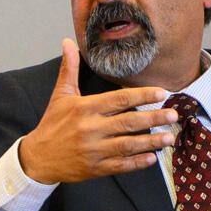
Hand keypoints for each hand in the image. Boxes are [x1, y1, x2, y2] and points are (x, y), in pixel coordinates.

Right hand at [15, 40, 177, 184]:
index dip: (142, 96)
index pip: (119, 100)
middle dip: (153, 118)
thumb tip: (67, 42)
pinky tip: (152, 158)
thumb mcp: (60, 95)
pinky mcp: (94, 168)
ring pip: (127, 145)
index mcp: (85, 108)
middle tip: (174, 115)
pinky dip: (136, 163)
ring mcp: (92, 150)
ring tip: (169, 137)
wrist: (37, 157)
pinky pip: (119, 166)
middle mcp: (90, 129)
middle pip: (128, 122)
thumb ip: (69, 68)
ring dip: (150, 142)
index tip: (161, 93)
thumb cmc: (52, 124)